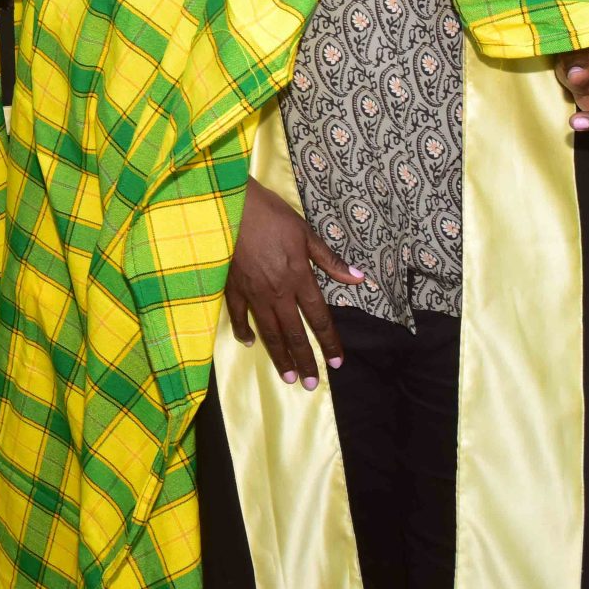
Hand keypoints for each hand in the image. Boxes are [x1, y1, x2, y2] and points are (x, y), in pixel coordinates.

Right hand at [224, 179, 358, 388]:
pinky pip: (238, 315)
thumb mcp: (305, 232)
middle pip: (294, 333)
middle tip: (311, 384)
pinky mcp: (232, 287)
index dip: (329, 342)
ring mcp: (253, 292)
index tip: (336, 363)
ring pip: (269, 331)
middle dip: (305, 360)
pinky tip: (249, 342)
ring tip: (288, 376)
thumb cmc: (271, 214)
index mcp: (298, 278)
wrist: (230, 204)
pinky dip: (244, 330)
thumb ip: (329, 260)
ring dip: (279, 355)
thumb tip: (358, 278)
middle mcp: (277, 292)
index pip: (319, 317)